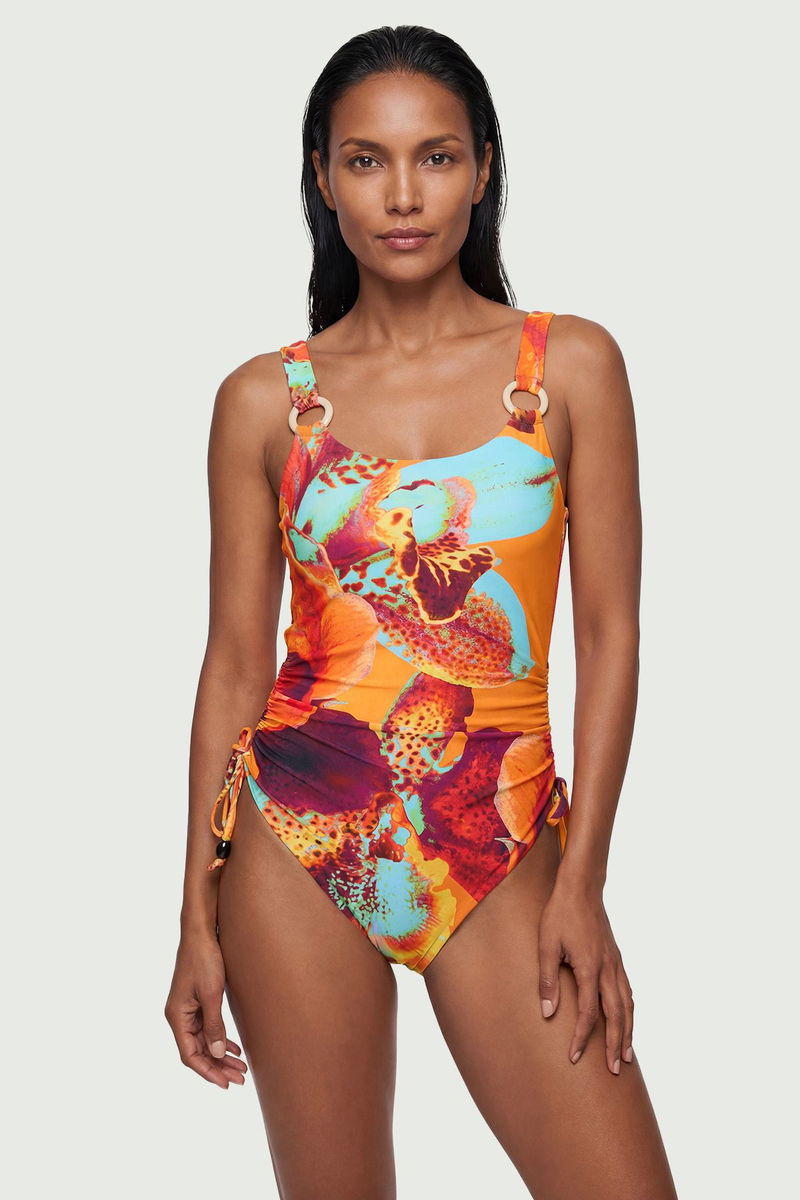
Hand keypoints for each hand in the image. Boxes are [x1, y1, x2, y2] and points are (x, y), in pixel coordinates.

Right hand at [164, 931, 247, 1088]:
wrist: (201, 932)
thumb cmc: (204, 959)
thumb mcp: (212, 994)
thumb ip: (214, 1024)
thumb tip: (217, 1053)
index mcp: (177, 1016)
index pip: (189, 1055)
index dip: (207, 1071)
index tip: (226, 1083)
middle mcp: (179, 1016)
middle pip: (198, 1050)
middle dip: (218, 1066)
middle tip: (240, 1079)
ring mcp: (188, 1009)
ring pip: (204, 1041)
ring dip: (221, 1054)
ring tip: (241, 1067)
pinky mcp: (197, 1001)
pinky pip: (207, 1028)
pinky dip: (220, 1039)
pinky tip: (234, 1048)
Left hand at [537, 879, 633, 1073]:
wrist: (581, 888)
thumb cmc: (560, 914)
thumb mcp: (546, 945)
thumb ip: (547, 980)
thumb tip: (547, 1013)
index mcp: (590, 968)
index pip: (588, 1014)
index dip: (582, 1038)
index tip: (574, 1057)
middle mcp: (608, 969)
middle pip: (616, 1016)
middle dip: (615, 1044)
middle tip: (615, 1070)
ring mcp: (615, 964)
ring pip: (627, 1005)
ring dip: (628, 1032)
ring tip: (628, 1056)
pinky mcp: (616, 958)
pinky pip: (628, 991)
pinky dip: (630, 1011)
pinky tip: (628, 1019)